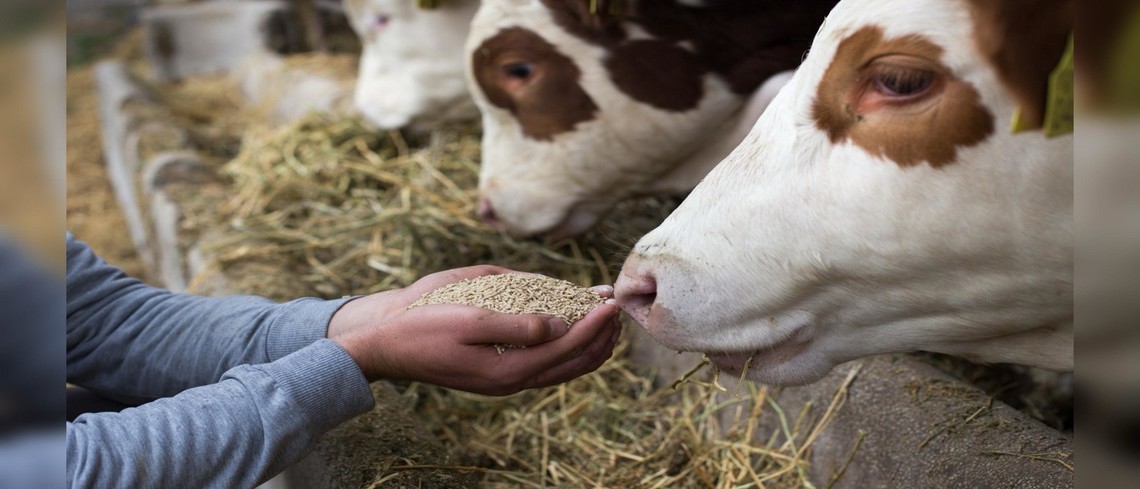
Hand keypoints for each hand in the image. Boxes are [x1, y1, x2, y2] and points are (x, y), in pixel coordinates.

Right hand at [328, 266, 621, 395]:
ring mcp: (506, 378)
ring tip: (604, 316)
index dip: (593, 323)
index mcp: (509, 369)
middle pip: (574, 364)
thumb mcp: (471, 317)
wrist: (387, 343)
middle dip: (601, 336)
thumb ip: (519, 324)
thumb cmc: (425, 325)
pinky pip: (544, 363)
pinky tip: (570, 326)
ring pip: (563, 367)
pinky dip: (566, 345)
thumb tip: (561, 327)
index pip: (568, 346)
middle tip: (616, 307)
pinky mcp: (498, 371)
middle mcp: (513, 379)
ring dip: (588, 342)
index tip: (610, 300)